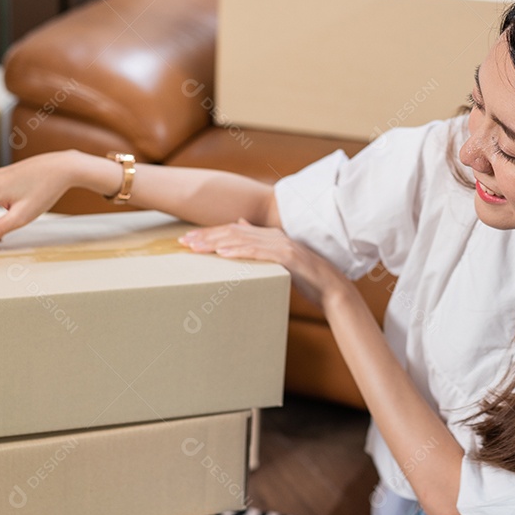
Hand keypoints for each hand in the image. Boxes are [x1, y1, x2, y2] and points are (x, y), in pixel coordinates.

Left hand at [178, 219, 350, 308]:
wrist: (331, 288)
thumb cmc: (304, 277)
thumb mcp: (279, 258)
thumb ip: (259, 242)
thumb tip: (240, 227)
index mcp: (269, 236)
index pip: (233, 232)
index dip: (209, 234)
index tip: (188, 240)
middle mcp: (274, 236)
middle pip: (232, 233)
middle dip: (206, 237)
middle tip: (183, 242)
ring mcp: (281, 244)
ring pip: (242, 240)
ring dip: (216, 243)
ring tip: (196, 247)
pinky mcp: (288, 256)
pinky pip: (259, 252)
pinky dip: (239, 252)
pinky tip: (223, 254)